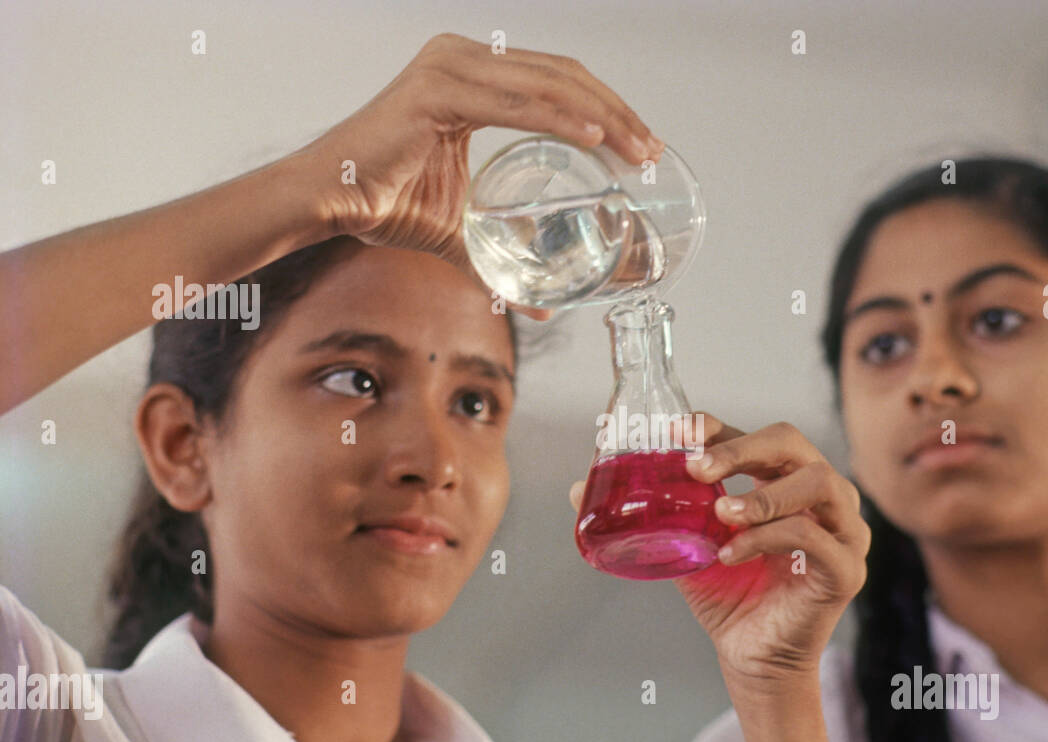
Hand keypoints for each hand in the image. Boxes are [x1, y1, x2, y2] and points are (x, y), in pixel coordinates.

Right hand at [293, 33, 663, 317]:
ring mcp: (449, 66)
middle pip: (561, 74)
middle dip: (615, 112)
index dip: (605, 110)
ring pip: (547, 82)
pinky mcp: (436, 89)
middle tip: (651, 151)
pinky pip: (512, 102)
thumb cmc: (382, 205)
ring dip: (600, 115)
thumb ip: (502, 258)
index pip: (555, 82)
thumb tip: (540, 307)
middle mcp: (463, 59)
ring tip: (635, 148)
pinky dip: (558, 119)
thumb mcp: (462, 232)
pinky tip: (593, 139)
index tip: (641, 144)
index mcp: (472, 77)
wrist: (327, 203)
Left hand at [569, 414, 869, 695]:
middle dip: (743, 448)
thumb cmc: (728, 596)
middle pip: (794, 443)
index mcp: (785, 480)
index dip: (720, 427)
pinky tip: (730, 554)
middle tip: (699, 468)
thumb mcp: (682, 546)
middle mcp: (821, 496)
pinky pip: (811, 536)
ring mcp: (842, 530)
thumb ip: (647, 514)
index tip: (678, 431)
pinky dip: (766, 538)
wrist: (752, 658)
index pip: (757, 435)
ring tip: (722, 514)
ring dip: (764, 494)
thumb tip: (575, 488)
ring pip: (817, 482)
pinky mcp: (846, 568)